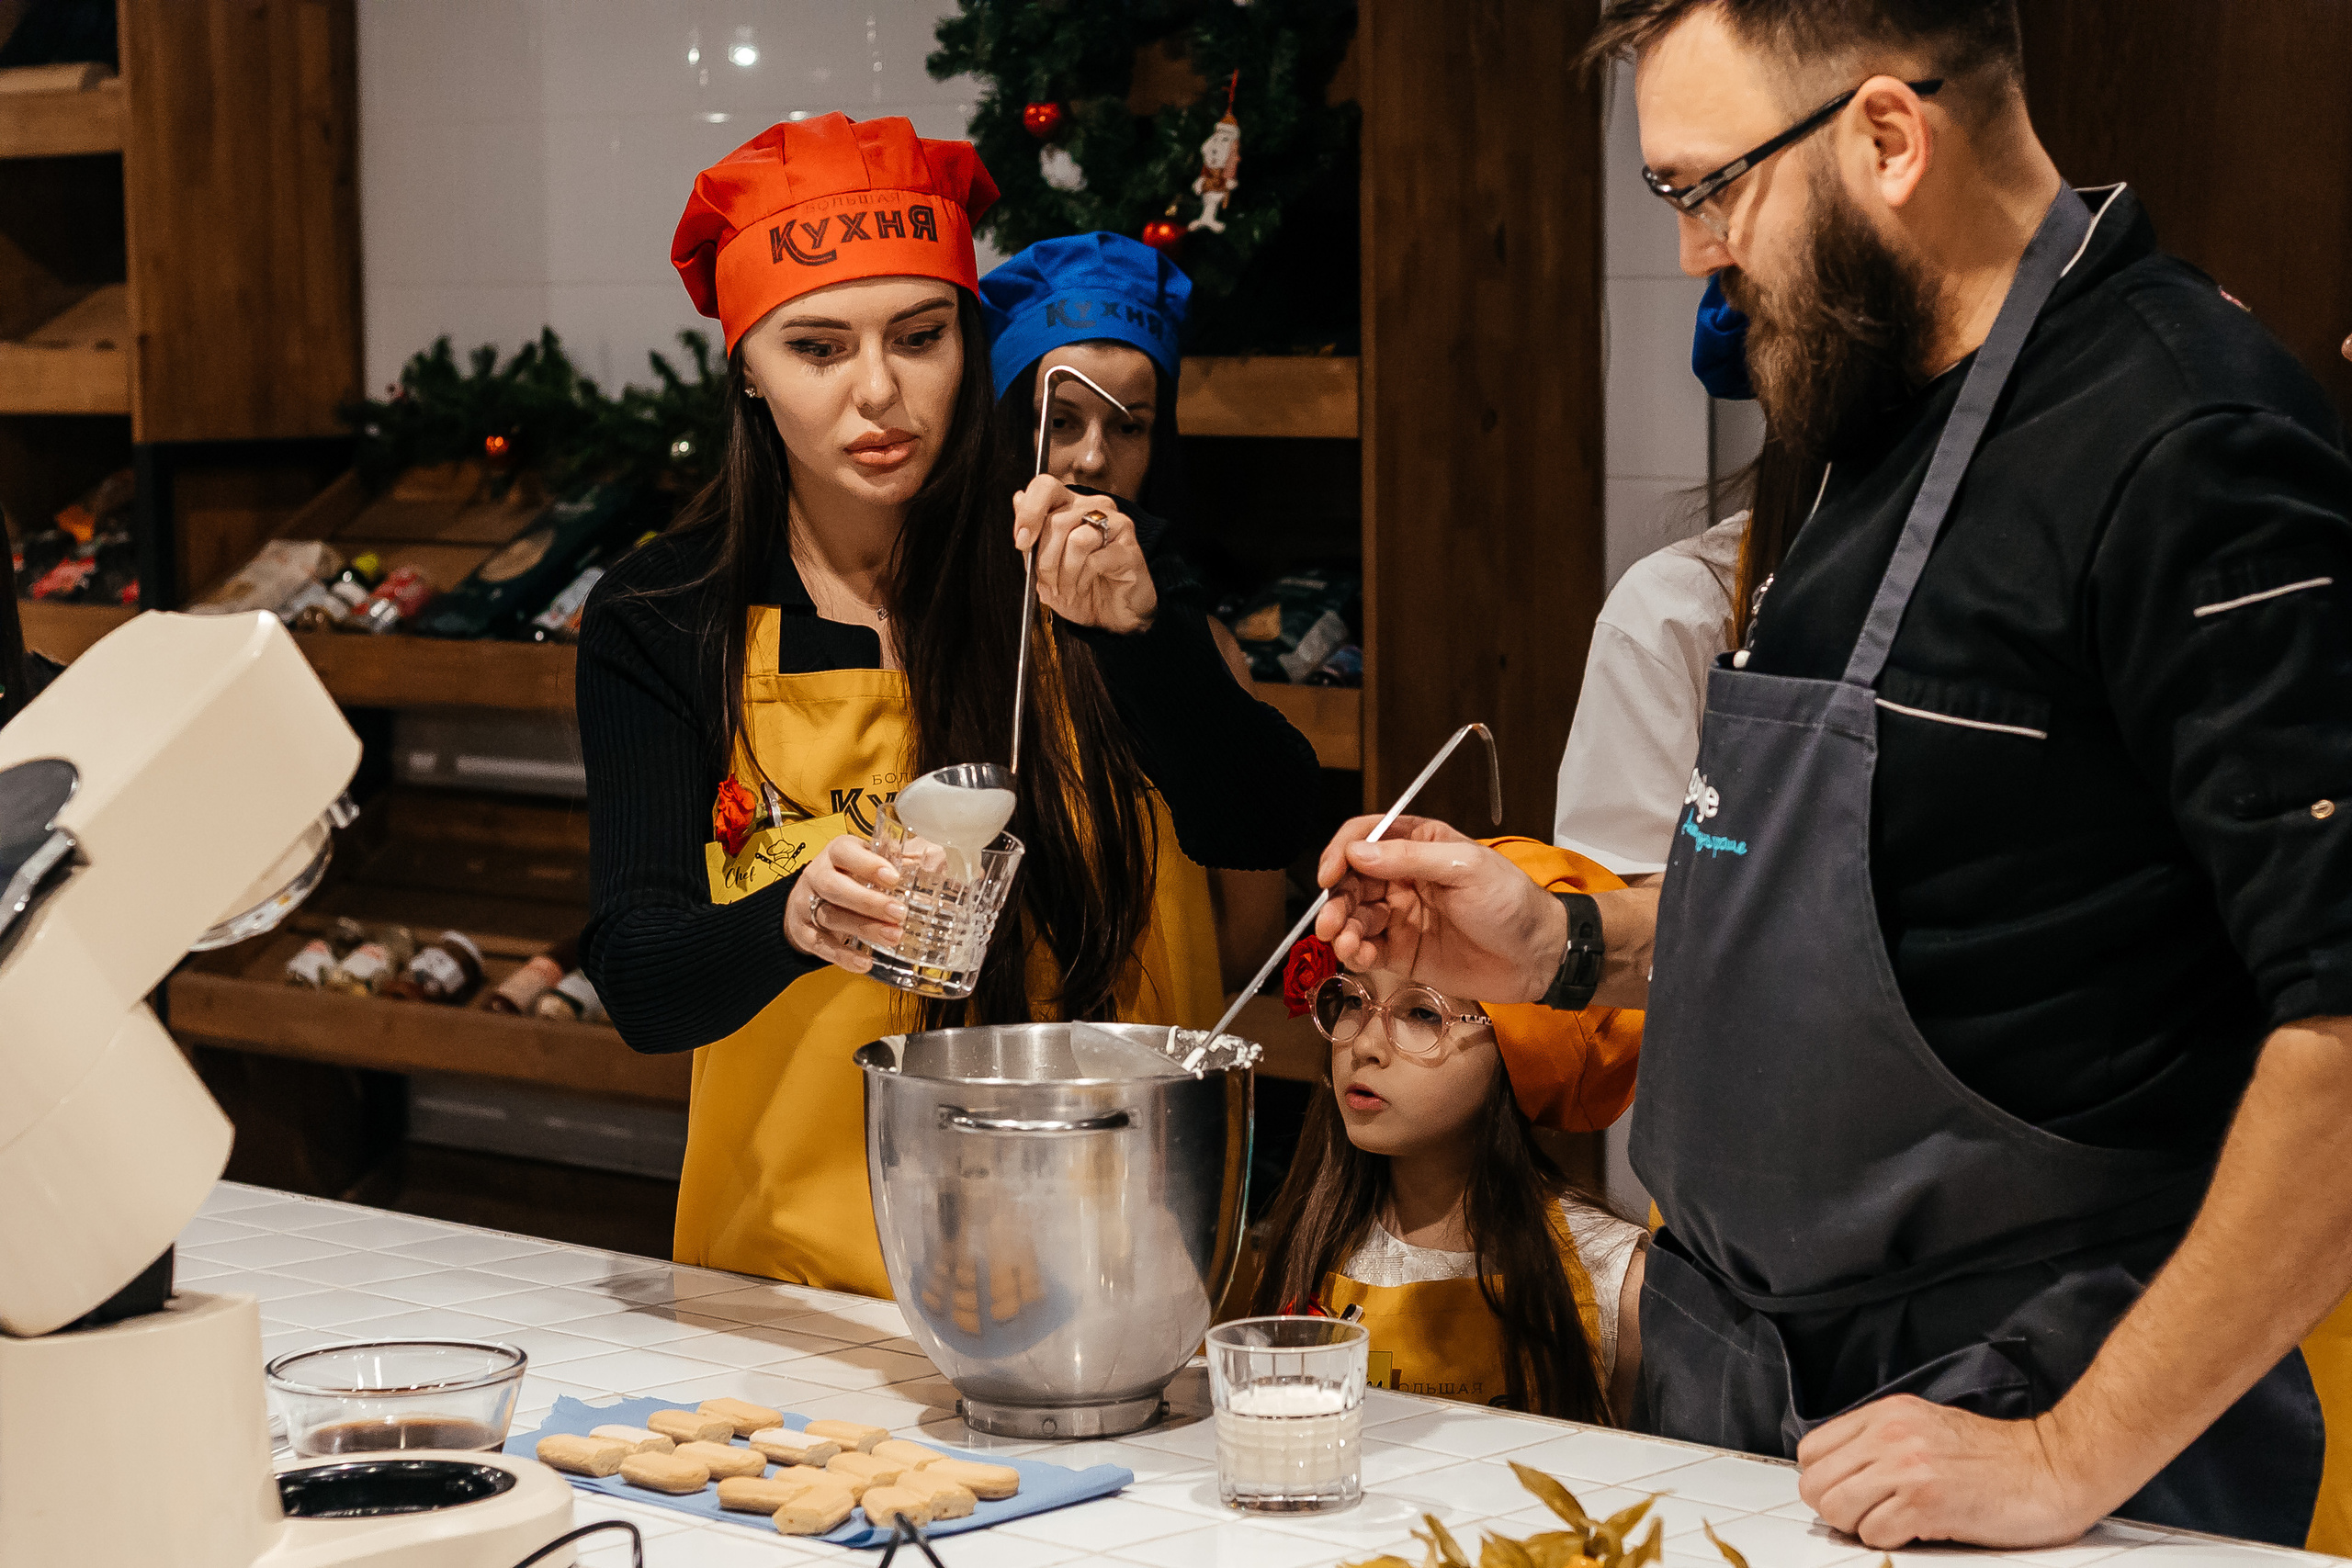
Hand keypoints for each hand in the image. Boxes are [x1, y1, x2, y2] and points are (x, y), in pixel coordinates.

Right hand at [784, 834, 904, 975]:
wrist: (809, 899)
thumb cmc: (851, 876)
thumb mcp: (877, 860)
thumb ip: (906, 859)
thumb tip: (935, 862)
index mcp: (838, 853)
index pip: (846, 852)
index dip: (868, 864)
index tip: (893, 877)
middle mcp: (818, 875)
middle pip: (835, 887)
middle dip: (868, 902)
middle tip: (898, 913)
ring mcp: (806, 904)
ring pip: (831, 916)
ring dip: (864, 928)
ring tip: (892, 937)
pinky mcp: (804, 932)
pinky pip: (822, 945)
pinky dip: (843, 956)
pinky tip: (865, 962)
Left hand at [1012, 475, 1156, 633]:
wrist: (1114, 614)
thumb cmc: (1082, 588)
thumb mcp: (1046, 565)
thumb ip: (1033, 535)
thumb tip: (1018, 499)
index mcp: (1072, 506)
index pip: (1045, 487)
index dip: (1029, 512)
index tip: (1021, 542)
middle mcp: (1095, 508)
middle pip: (1057, 520)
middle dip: (1044, 560)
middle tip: (1046, 583)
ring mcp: (1116, 525)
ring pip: (1076, 540)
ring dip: (1064, 573)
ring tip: (1064, 591)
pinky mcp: (1129, 548)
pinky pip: (1095, 559)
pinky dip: (1081, 580)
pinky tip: (1080, 589)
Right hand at [1312, 816, 1564, 1002]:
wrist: (1538, 957)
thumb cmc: (1510, 902)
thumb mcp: (1465, 868)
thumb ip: (1409, 858)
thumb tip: (1356, 853)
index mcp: (1419, 844)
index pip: (1366, 837)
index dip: (1342, 852)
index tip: (1330, 875)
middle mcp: (1404, 877)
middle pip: (1352, 881)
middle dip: (1337, 901)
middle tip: (1331, 924)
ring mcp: (1401, 916)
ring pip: (1354, 917)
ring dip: (1342, 929)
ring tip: (1346, 944)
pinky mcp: (1403, 952)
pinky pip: (1367, 949)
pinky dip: (1355, 952)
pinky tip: (1358, 956)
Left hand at [1796, 1396, 2103, 1548]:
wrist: (2054, 1468)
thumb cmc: (1998, 1456)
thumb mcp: (1926, 1427)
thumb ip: (1881, 1442)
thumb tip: (1842, 1473)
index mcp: (1886, 1415)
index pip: (1811, 1451)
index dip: (1825, 1481)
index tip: (1846, 1494)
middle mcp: (1890, 1435)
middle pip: (1816, 1485)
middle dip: (1837, 1509)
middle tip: (1869, 1515)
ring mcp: (1906, 1468)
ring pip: (1837, 1510)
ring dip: (1861, 1527)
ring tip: (1895, 1521)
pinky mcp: (1926, 1502)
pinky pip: (1874, 1534)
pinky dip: (1889, 1540)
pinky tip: (1918, 1529)